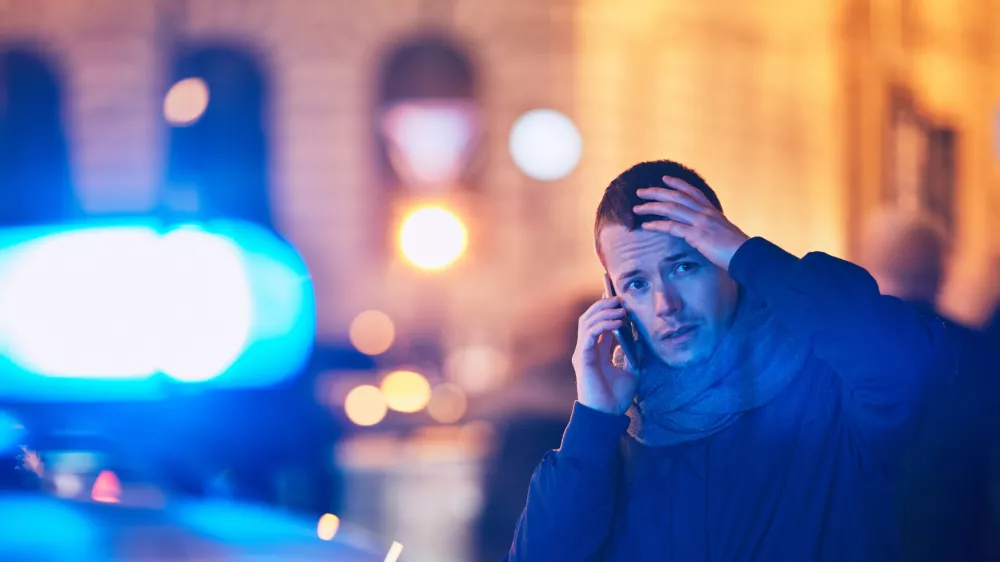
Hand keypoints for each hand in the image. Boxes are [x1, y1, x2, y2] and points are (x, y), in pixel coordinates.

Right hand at [571, 296, 638, 414]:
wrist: (607, 415)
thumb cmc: (617, 397)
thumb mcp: (632, 371)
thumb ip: (633, 354)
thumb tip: (640, 337)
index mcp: (597, 352)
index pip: (598, 323)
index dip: (606, 309)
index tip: (618, 298)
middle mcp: (587, 349)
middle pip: (589, 318)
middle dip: (603, 305)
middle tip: (619, 299)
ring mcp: (583, 353)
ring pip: (587, 322)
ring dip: (603, 312)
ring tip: (620, 308)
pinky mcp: (582, 358)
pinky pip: (590, 334)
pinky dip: (602, 324)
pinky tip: (617, 322)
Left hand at [633, 176, 749, 270]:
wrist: (747, 256)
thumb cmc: (738, 250)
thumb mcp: (726, 234)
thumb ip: (714, 230)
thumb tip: (708, 233)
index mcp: (712, 211)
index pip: (693, 192)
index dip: (677, 184)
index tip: (665, 178)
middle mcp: (705, 213)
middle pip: (676, 196)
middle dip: (656, 192)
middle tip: (640, 192)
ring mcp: (701, 222)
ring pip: (671, 208)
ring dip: (651, 207)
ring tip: (636, 208)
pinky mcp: (696, 234)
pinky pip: (672, 227)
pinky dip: (656, 225)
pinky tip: (645, 225)